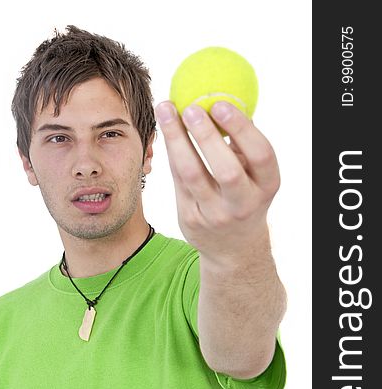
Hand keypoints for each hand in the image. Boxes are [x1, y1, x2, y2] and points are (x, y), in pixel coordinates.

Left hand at [154, 100, 279, 264]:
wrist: (233, 248)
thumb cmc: (243, 197)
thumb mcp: (254, 176)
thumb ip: (242, 146)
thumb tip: (224, 97)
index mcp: (266, 186)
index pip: (261, 155)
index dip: (242, 129)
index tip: (221, 103)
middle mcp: (243, 204)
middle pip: (226, 170)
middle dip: (207, 136)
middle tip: (190, 107)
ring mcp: (215, 215)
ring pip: (192, 175)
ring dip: (176, 139)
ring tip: (166, 109)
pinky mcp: (191, 219)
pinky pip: (177, 181)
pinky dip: (171, 153)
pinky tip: (165, 131)